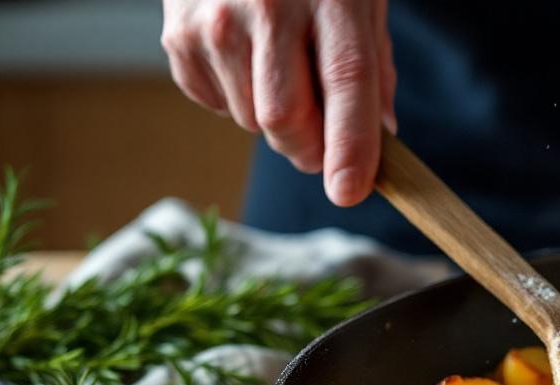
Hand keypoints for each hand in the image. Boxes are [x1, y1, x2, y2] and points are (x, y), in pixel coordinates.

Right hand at [161, 0, 395, 206]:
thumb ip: (373, 70)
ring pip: (250, 120)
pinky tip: (244, 59)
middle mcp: (269, 5)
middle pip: (285, 120)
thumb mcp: (361, 3)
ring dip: (272, 122)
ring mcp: (215, 19)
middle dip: (309, 152)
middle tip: (321, 146)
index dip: (350, 146)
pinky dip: (235, 99)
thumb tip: (381, 139)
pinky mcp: (178, 32)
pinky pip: (214, 103)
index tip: (349, 191)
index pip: (346, 83)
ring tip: (279, 73)